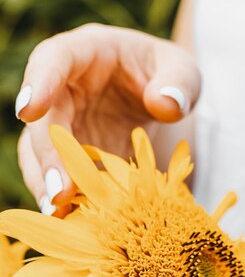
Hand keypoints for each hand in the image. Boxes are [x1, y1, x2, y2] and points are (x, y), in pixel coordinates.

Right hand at [15, 23, 200, 215]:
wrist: (159, 101)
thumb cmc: (168, 77)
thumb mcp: (184, 71)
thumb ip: (181, 82)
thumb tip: (166, 105)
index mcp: (87, 53)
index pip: (54, 58)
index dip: (38, 82)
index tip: (27, 109)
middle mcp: (65, 89)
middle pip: (43, 119)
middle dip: (48, 156)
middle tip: (59, 193)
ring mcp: (64, 126)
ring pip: (39, 154)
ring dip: (47, 185)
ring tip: (59, 215)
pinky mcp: (69, 157)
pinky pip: (57, 178)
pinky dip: (63, 200)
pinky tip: (73, 222)